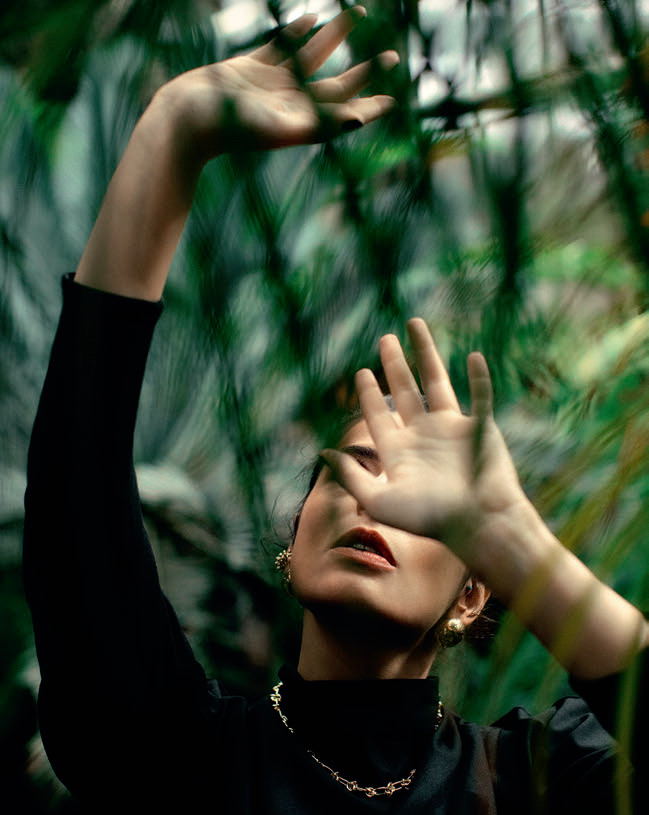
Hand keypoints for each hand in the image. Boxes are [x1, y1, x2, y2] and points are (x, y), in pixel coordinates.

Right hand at [157, 6, 397, 159]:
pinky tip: (312, 18)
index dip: (370, 107)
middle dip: (365, 72)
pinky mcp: (251, 68)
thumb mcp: (276, 127)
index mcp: (300, 122)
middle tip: (392, 57)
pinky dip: (298, 31)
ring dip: (336, 38)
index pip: (344, 113)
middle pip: (336, 86)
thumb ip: (317, 125)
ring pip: (312, 58)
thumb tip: (357, 121)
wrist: (185, 120)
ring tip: (357, 15)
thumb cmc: (228, 129)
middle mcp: (291, 104)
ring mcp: (271, 85)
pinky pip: (282, 46)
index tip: (393, 99)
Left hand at [322, 318, 525, 566]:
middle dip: (393, 365)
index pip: (378, 415)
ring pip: (436, 382)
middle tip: (384, 338)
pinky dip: (478, 377)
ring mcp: (452, 430)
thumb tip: (322, 453)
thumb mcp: (379, 499)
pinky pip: (480, 396)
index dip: (368, 394)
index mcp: (399, 452)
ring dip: (426, 353)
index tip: (361, 372)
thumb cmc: (430, 519)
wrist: (479, 525)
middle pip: (404, 391)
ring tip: (414, 325)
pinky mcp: (480, 427)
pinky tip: (473, 356)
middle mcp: (423, 436)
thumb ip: (351, 476)